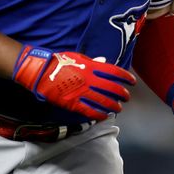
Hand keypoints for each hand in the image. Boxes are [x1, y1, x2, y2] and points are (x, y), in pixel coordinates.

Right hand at [12, 45, 135, 120]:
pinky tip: (104, 116)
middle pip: (112, 88)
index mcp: (91, 66)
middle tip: (127, 97)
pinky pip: (89, 110)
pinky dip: (99, 114)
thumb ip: (93, 61)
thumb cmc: (60, 61)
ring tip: (119, 108)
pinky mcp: (73, 103)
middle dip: (122, 94)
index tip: (132, 81)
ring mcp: (81, 92)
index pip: (114, 72)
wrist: (41, 71)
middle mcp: (89, 79)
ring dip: (113, 106)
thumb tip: (105, 61)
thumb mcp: (78, 56)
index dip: (125, 77)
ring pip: (103, 101)